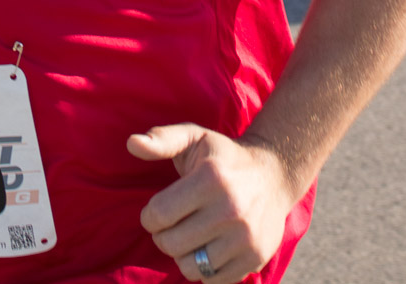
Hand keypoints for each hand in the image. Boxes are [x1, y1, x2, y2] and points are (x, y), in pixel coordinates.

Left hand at [127, 123, 293, 282]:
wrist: (273, 175)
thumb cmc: (223, 156)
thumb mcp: (193, 137)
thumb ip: (161, 140)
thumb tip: (132, 143)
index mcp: (210, 179)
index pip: (159, 214)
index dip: (149, 216)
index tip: (156, 210)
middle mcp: (230, 210)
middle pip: (171, 244)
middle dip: (162, 236)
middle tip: (170, 224)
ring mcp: (245, 238)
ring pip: (190, 267)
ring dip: (181, 254)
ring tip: (187, 236)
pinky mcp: (254, 258)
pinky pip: (212, 281)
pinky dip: (203, 269)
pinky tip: (206, 247)